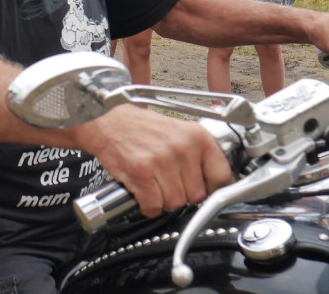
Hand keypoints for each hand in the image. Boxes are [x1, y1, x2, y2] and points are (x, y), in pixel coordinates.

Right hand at [80, 107, 230, 216]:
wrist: (106, 122)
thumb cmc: (140, 127)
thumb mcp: (178, 131)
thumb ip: (198, 154)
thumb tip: (215, 182)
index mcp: (197, 136)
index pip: (222, 176)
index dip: (212, 189)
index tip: (204, 190)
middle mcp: (182, 148)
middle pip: (196, 195)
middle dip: (182, 194)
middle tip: (168, 183)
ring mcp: (162, 161)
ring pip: (175, 203)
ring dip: (163, 201)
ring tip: (153, 184)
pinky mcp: (141, 174)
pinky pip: (154, 206)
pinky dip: (147, 206)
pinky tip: (143, 193)